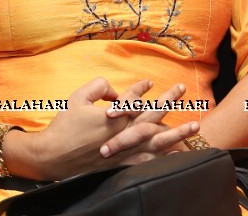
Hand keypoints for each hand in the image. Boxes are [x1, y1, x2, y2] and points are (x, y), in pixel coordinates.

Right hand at [20, 77, 181, 179]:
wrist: (53, 157)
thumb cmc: (63, 127)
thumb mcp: (77, 98)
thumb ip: (98, 87)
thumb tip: (113, 90)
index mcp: (114, 116)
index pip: (133, 98)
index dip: (141, 88)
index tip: (149, 82)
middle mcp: (124, 133)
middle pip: (152, 115)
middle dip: (169, 101)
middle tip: (182, 89)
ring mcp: (125, 151)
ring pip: (157, 140)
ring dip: (178, 132)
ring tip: (195, 126)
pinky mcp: (121, 164)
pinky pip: (148, 160)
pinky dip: (163, 157)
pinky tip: (176, 154)